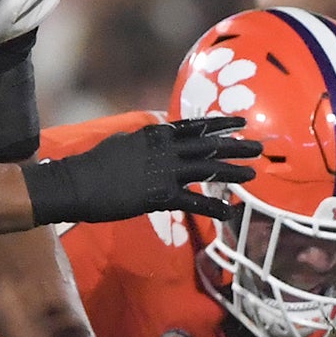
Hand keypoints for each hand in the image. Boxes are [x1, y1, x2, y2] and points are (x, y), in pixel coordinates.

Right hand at [23, 117, 261, 227]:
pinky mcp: (160, 195)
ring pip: (208, 170)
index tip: (242, 122)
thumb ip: (146, 138)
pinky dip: (213, 209)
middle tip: (260, 146)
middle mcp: (164, 149)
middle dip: (237, 145)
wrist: (75, 183)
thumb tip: (158, 131)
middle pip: (208, 145)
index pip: (195, 126)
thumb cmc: (95, 164)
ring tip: (254, 173)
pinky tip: (230, 214)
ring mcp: (164, 171)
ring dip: (233, 171)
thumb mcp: (124, 141)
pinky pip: (194, 203)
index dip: (221, 124)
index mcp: (155, 134)